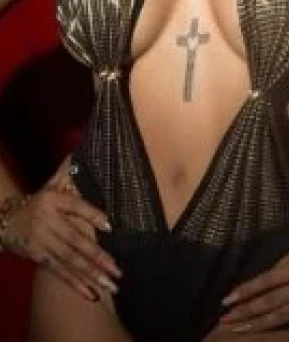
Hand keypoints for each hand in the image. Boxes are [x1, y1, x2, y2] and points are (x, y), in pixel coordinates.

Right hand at [1, 156, 121, 300]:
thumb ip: (65, 175)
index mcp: (51, 199)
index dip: (91, 215)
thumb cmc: (35, 203)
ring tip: (110, 284)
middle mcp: (46, 220)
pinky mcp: (37, 256)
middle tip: (116, 269)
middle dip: (97, 256)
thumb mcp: (49, 188)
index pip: (74, 206)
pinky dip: (75, 283)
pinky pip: (58, 271)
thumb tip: (76, 157)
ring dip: (90, 274)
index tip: (110, 226)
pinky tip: (91, 293)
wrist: (2, 220)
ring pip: (69, 259)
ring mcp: (41, 240)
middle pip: (74, 240)